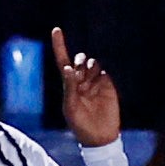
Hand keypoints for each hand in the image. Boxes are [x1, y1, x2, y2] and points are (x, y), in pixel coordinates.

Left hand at [54, 27, 122, 147]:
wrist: (100, 136)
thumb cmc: (80, 124)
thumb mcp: (70, 107)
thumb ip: (69, 87)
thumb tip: (68, 69)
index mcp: (69, 84)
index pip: (63, 60)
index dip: (60, 45)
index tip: (56, 30)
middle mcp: (82, 79)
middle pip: (79, 59)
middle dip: (79, 63)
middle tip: (81, 81)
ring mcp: (95, 81)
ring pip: (92, 62)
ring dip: (90, 69)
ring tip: (91, 87)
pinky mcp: (108, 84)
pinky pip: (105, 69)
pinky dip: (102, 70)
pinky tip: (100, 80)